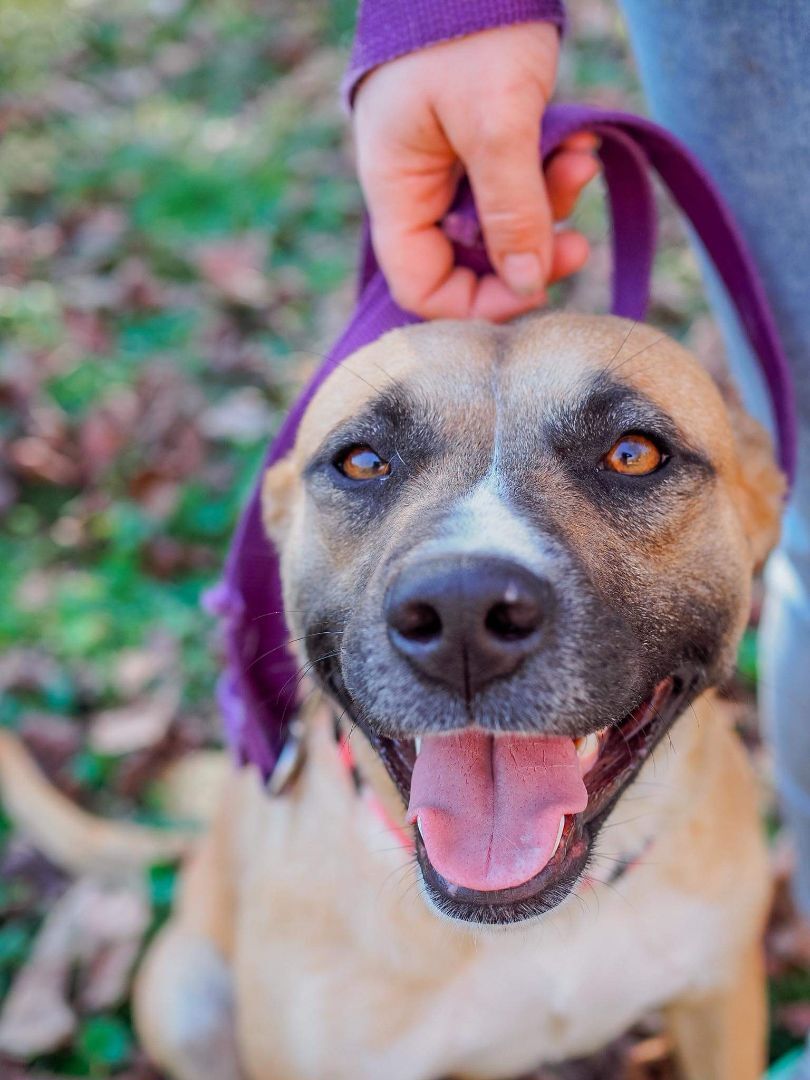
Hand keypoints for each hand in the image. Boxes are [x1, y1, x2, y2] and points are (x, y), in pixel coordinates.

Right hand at [354, 23, 598, 321]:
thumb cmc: (471, 26)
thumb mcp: (496, 123)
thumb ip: (512, 210)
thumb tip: (528, 284)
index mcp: (396, 187)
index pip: (421, 284)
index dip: (474, 302)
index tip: (533, 286)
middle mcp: (418, 186)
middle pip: (469, 260)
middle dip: (527, 251)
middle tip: (577, 240)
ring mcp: (449, 165)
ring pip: (502, 224)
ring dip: (549, 205)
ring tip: (582, 162)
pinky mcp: (482, 144)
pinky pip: (517, 184)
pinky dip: (550, 173)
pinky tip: (579, 145)